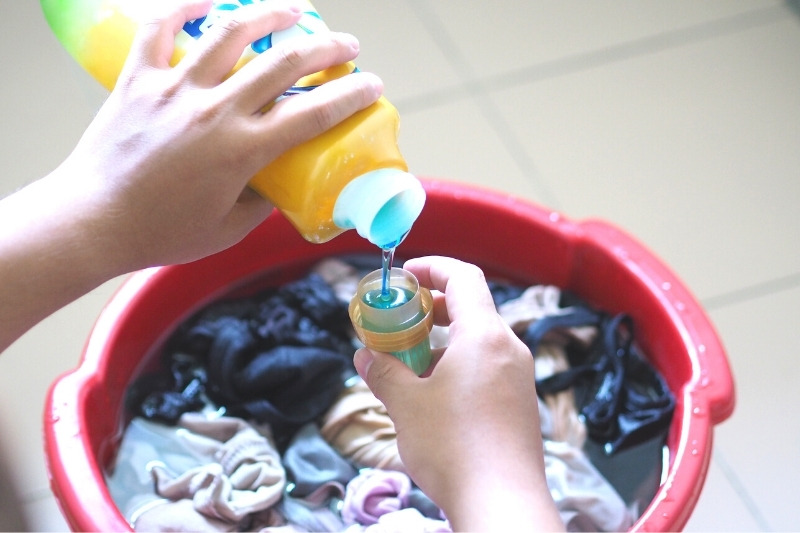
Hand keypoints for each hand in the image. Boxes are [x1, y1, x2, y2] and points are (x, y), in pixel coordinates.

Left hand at [53, 0, 382, 270]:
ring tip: (293, 9)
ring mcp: (175, 89)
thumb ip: (261, 202)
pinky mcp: (140, 79)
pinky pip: (162, 27)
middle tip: (346, 45)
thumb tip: (277, 182)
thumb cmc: (161, 232)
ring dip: (270, 14)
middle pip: (284, 62)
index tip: (372, 84)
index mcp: (242, 150)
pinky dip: (185, 5)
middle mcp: (214, 110)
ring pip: (230, 31)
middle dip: (327, 48)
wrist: (93, 221)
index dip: (351, 95)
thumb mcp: (228, 229)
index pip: (313, 113)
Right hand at [353, 256, 563, 531]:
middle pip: (472, 308)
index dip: (433, 266)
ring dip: (442, 342)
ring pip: (478, 342)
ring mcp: (519, 377)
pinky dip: (458, 366)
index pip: (464, 277)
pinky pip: (487, 368)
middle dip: (432, 309)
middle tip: (400, 322)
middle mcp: (509, 349)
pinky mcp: (520, 403)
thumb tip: (365, 357)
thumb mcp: (406, 404)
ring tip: (409, 365)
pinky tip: (434, 396)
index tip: (406, 274)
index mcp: (485, 335)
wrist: (502, 503)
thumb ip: (383, 373)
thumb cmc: (453, 446)